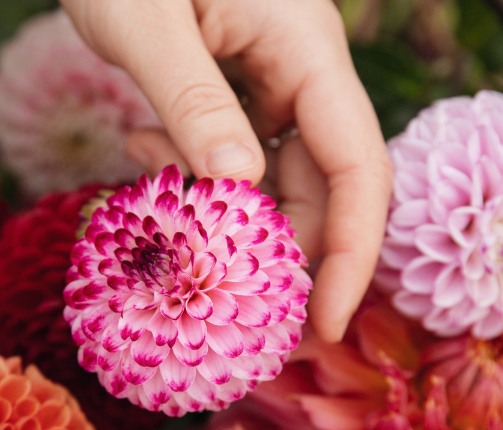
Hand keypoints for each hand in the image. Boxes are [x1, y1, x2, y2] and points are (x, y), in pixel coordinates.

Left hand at [61, 0, 392, 343]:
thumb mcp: (146, 25)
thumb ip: (195, 107)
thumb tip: (239, 192)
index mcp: (305, 46)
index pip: (358, 169)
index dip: (351, 255)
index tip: (325, 326)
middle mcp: (303, 66)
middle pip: (324, 186)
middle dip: (282, 252)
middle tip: (228, 307)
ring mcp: (272, 76)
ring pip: (278, 177)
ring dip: (226, 217)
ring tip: (163, 212)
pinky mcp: (236, 84)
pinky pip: (237, 153)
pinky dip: (196, 175)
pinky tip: (144, 154)